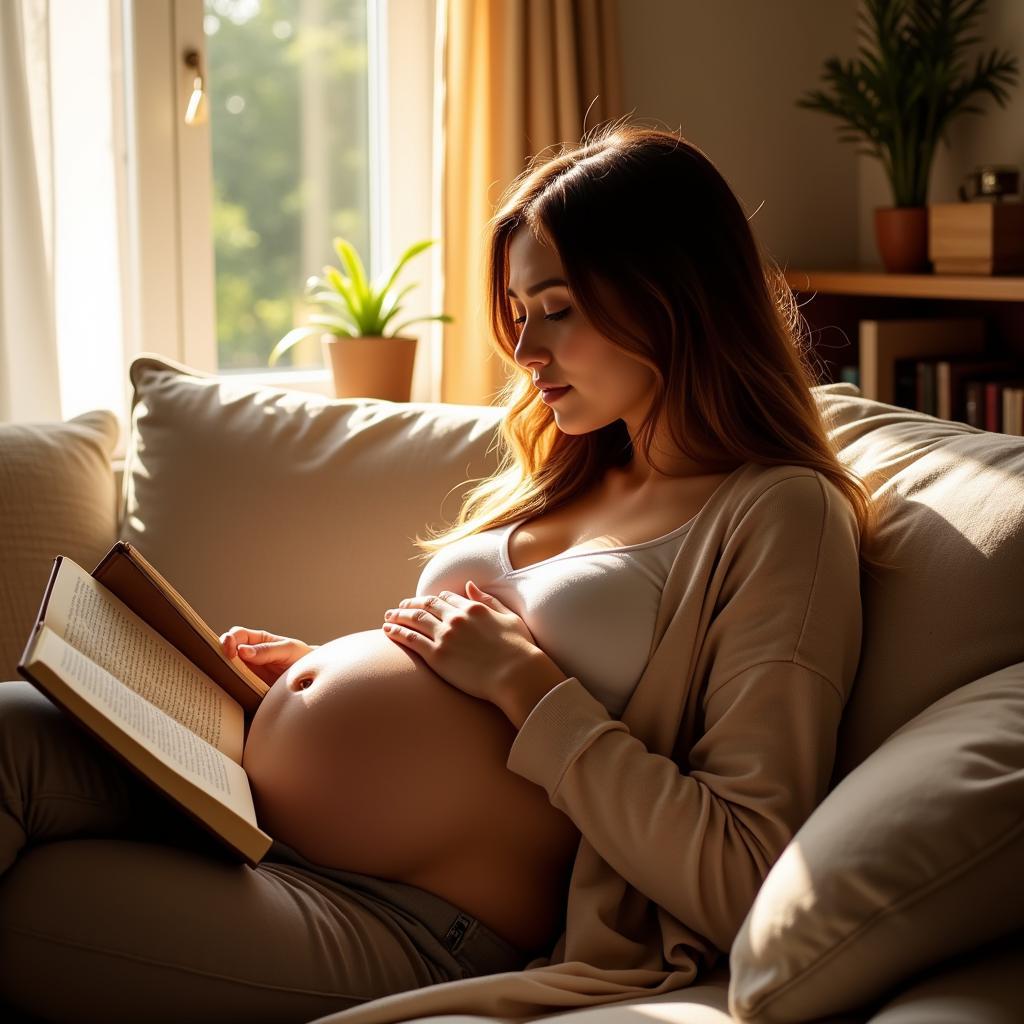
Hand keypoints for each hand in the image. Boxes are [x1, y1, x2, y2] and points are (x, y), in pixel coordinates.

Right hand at [220, 626, 314, 685]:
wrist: (311, 677)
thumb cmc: (301, 657)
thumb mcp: (288, 649)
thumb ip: (267, 650)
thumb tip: (243, 651)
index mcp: (258, 640)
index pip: (237, 635)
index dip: (230, 640)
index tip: (231, 650)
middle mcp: (250, 654)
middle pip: (227, 651)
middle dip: (220, 655)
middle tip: (225, 664)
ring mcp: (249, 671)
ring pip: (228, 669)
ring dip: (225, 672)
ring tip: (226, 676)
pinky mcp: (251, 686)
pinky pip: (237, 685)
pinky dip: (232, 686)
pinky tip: (233, 689)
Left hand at [381, 580, 546, 704]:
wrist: (516, 674)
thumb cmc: (520, 650)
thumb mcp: (509, 617)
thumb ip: (488, 600)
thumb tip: (470, 585)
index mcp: (473, 608)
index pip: (447, 598)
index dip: (433, 599)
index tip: (425, 602)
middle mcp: (456, 618)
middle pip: (426, 605)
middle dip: (410, 604)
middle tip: (399, 607)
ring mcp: (445, 635)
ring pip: (414, 619)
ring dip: (398, 616)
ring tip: (388, 617)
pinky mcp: (437, 655)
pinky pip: (410, 639)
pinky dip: (396, 632)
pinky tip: (387, 630)